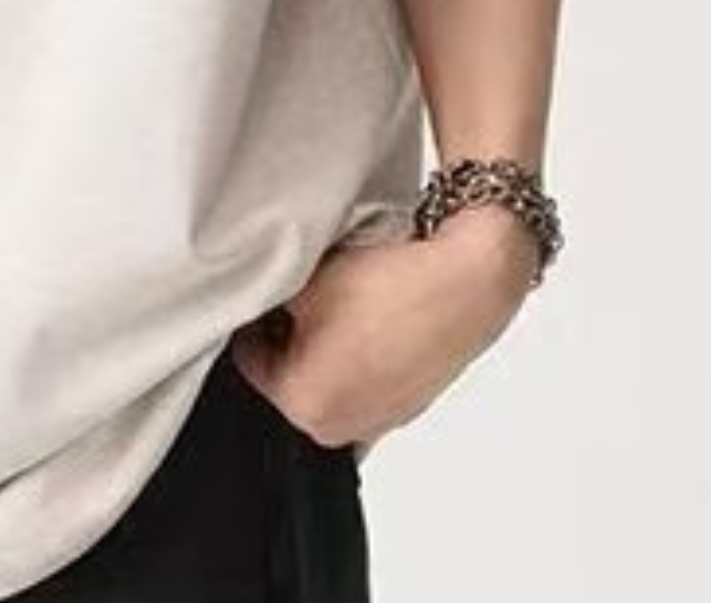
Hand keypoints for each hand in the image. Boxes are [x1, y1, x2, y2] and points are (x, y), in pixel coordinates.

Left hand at [229, 207, 540, 451]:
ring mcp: (381, 421)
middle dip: (289, 337)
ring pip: (329, 378)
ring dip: (326, 345)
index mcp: (304, 407)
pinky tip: (373, 313)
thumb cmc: (388, 285)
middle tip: (304, 295)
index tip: (264, 292)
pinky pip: (366, 379)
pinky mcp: (410, 405)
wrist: (465, 282)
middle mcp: (342, 429)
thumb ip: (261, 302)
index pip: (249, 361)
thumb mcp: (300, 283)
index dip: (253, 319)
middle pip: (289, 377)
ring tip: (344, 302)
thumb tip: (246, 301)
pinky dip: (362, 352)